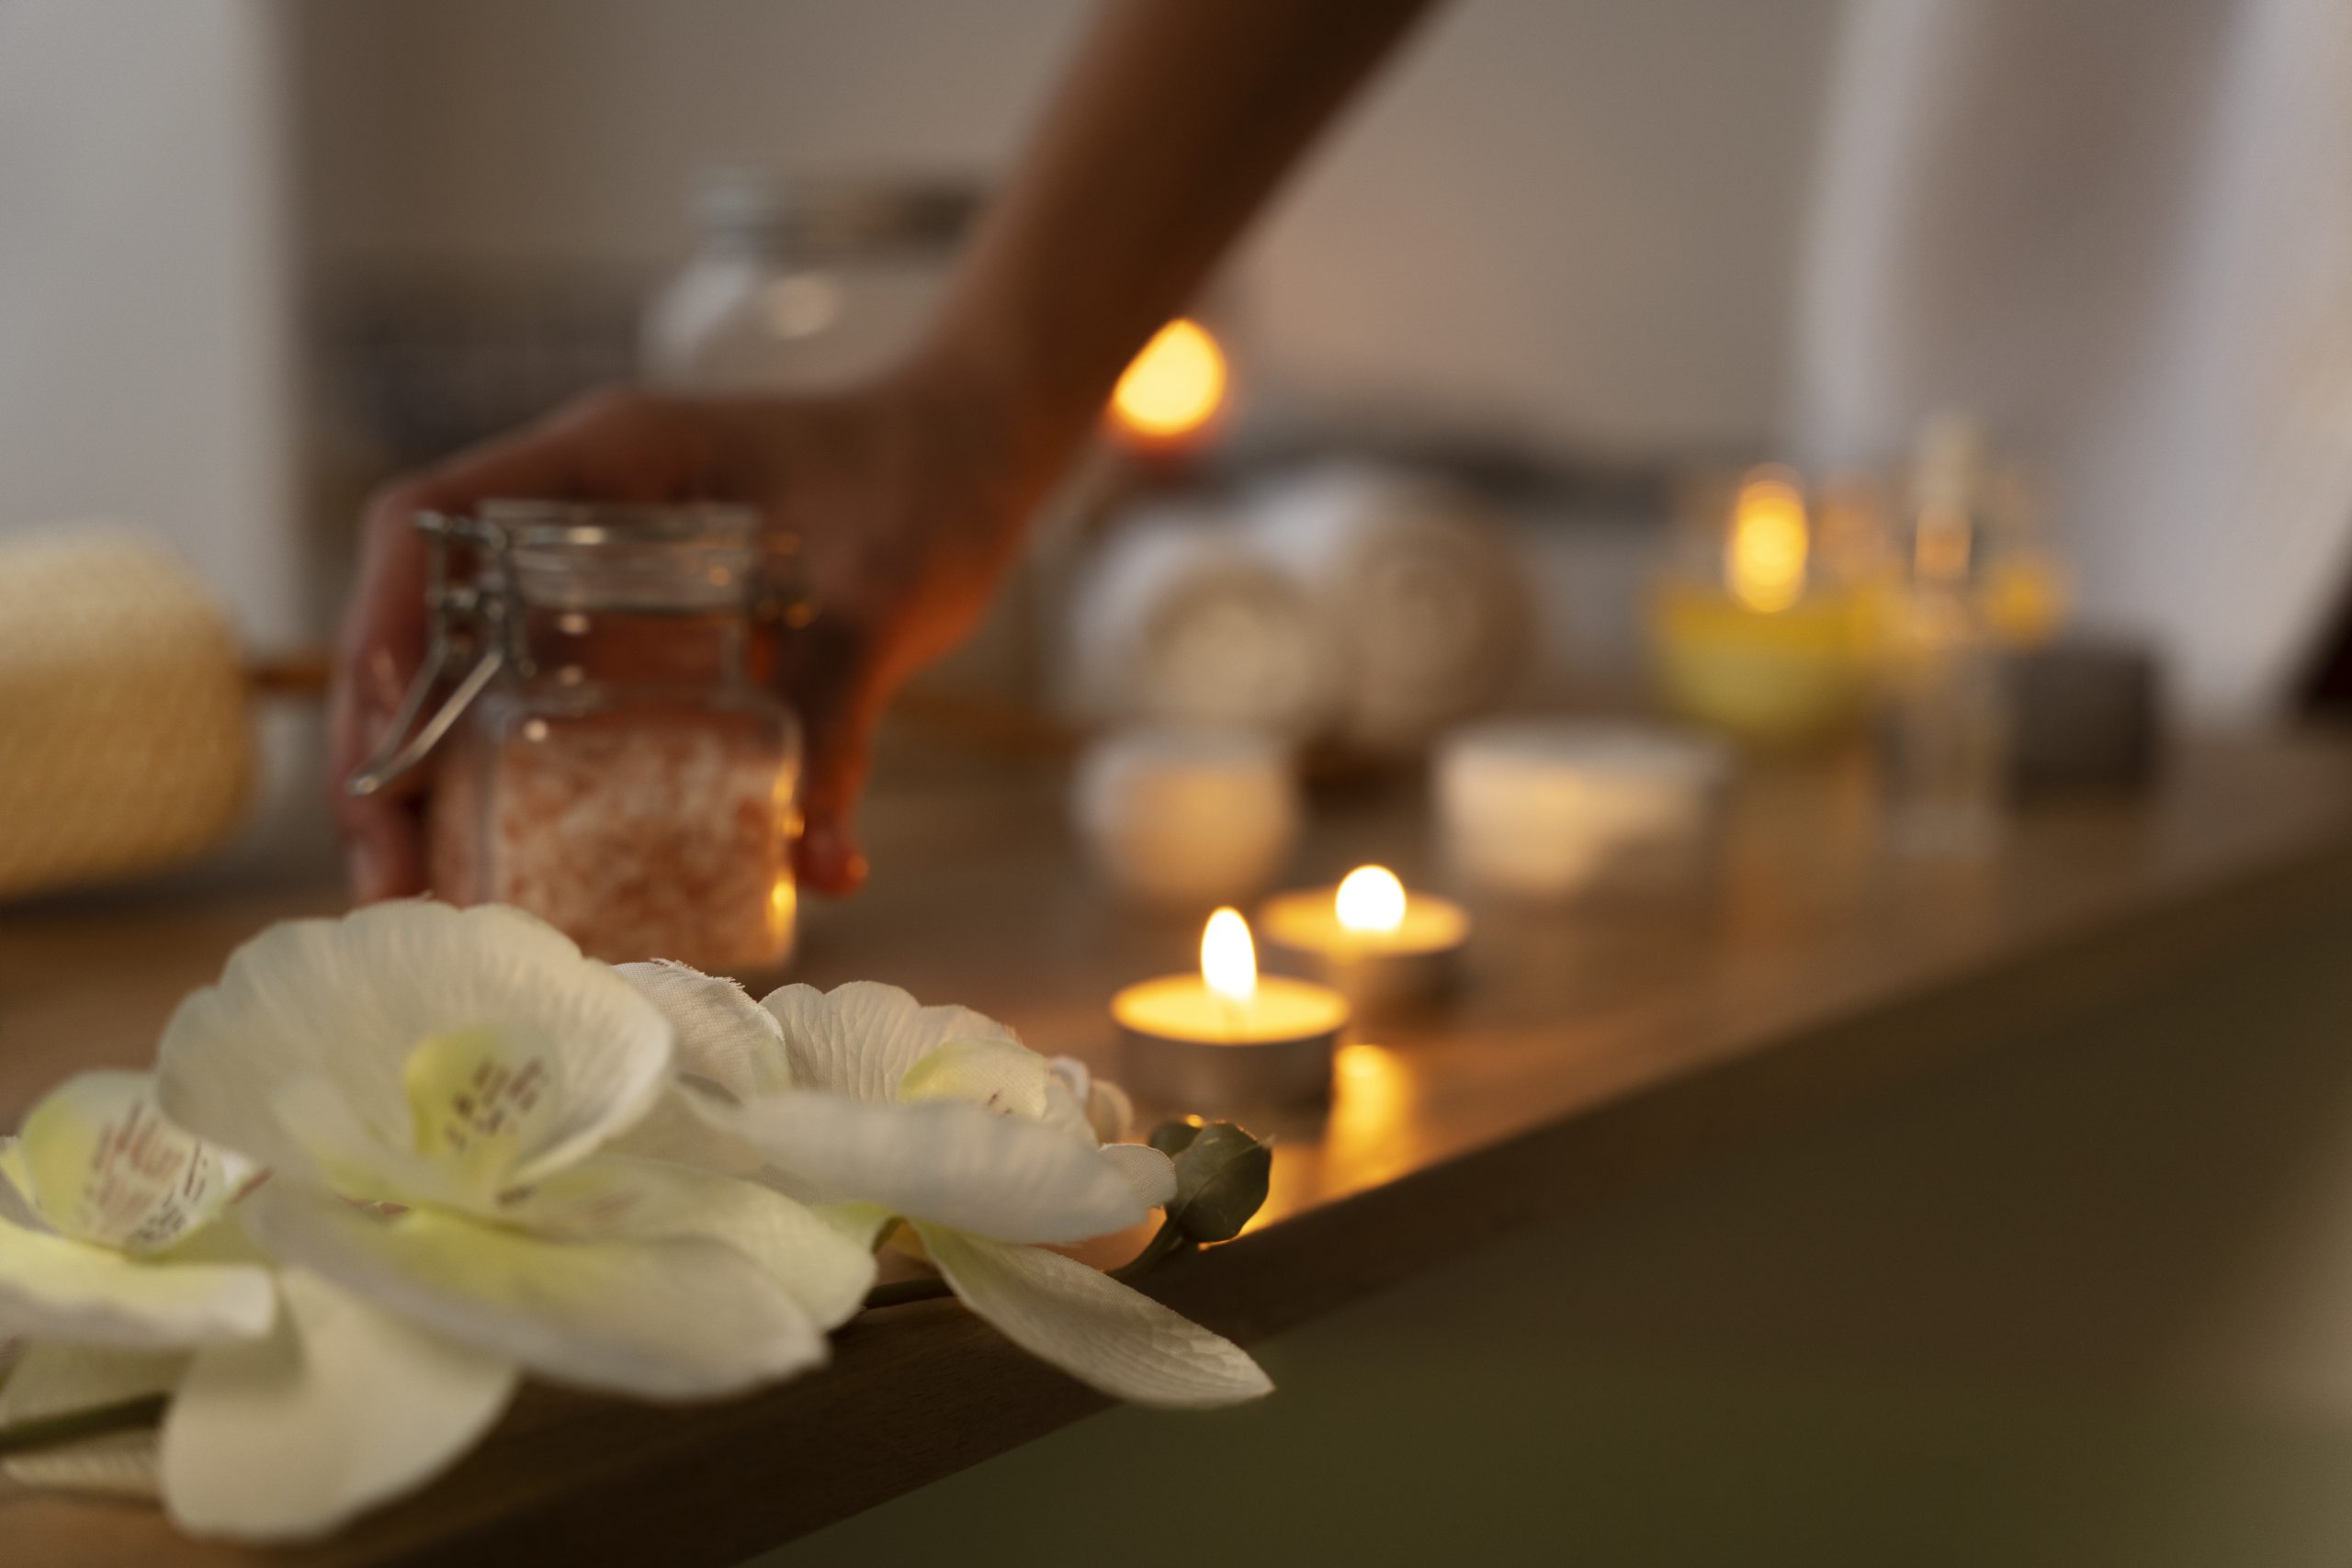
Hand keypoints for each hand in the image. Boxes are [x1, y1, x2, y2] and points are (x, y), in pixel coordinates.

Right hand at [329, 366, 1038, 902]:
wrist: (975, 457)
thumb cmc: (928, 488)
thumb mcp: (882, 600)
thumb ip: (841, 718)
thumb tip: (821, 866)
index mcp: (607, 460)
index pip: (427, 524)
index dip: (376, 639)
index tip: (377, 763)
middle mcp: (578, 511)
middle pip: (424, 623)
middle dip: (389, 754)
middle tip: (396, 884)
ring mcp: (600, 572)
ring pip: (474, 674)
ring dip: (442, 784)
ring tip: (438, 902)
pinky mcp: (643, 631)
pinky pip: (555, 705)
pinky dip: (534, 786)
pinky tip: (542, 876)